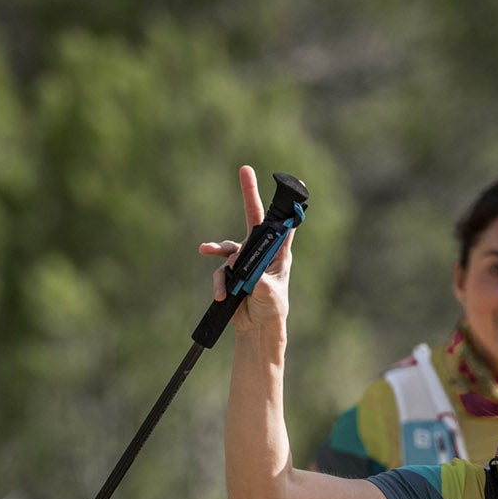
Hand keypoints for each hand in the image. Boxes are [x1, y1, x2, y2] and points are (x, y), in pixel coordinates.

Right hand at [196, 164, 294, 337]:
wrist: (256, 328)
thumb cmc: (271, 308)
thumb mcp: (269, 292)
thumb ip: (255, 275)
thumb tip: (237, 262)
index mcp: (278, 252)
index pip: (280, 223)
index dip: (282, 203)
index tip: (286, 182)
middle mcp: (261, 251)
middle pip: (252, 218)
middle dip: (248, 193)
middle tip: (245, 170)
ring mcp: (244, 260)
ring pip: (229, 248)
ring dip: (220, 253)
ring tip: (211, 257)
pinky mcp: (230, 272)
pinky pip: (220, 270)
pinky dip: (219, 282)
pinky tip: (222, 294)